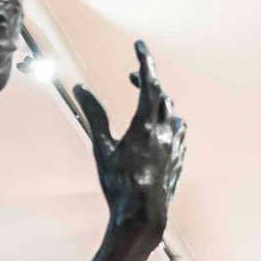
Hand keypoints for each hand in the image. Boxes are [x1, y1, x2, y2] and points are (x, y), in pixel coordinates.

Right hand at [76, 41, 187, 231]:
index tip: (139, 44)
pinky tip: (161, 126)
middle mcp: (165, 132)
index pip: (149, 83)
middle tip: (131, 74)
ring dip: (158, 101)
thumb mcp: (101, 148)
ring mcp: (175, 146)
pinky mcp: (179, 158)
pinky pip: (178, 131)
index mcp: (145, 126)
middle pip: (160, 94)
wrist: (143, 217)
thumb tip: (80, 88)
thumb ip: (94, 115)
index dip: (145, 60)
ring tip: (145, 99)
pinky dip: (168, 121)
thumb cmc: (118, 184)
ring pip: (172, 113)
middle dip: (146, 79)